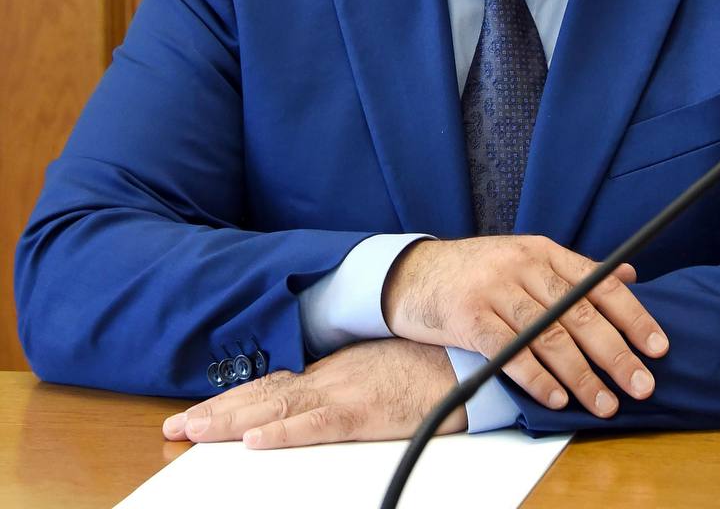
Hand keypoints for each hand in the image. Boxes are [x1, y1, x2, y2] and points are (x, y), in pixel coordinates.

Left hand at [161, 340, 464, 447]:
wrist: (465, 356)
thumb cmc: (428, 364)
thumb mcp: (380, 370)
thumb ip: (349, 383)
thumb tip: (323, 399)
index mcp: (332, 372)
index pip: (271, 387)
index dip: (231, 400)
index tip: (196, 413)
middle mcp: (329, 379)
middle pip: (263, 397)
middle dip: (217, 413)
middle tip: (177, 428)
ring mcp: (344, 394)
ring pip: (278, 410)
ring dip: (234, 422)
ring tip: (197, 431)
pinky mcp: (365, 413)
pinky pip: (319, 425)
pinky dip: (287, 433)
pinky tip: (259, 441)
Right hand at [382, 236, 667, 418]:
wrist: (413, 273)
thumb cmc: (477, 271)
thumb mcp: (526, 257)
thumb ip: (575, 270)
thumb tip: (628, 275)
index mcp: (543, 251)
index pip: (599, 282)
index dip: (633, 315)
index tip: (658, 346)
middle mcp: (523, 266)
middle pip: (580, 312)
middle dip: (616, 353)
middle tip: (642, 384)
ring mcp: (495, 290)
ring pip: (549, 335)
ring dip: (582, 375)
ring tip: (605, 403)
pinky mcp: (469, 316)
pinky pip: (510, 351)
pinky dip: (536, 377)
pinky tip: (556, 397)